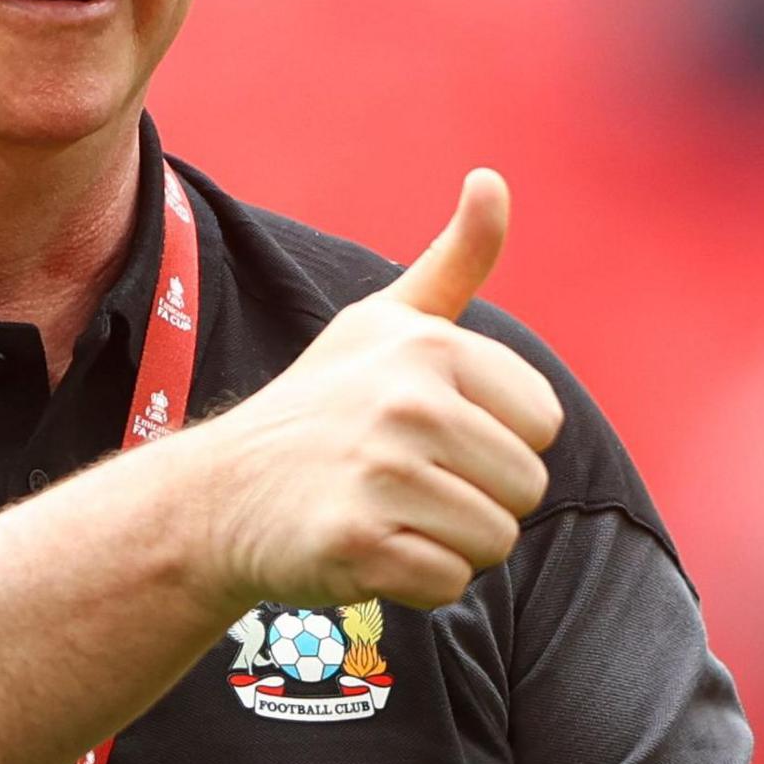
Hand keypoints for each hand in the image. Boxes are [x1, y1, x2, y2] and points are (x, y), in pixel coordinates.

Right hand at [172, 168, 563, 611]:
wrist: (219, 494)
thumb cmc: (320, 407)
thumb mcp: (384, 322)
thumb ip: (454, 259)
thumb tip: (493, 179)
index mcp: (427, 346)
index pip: (544, 423)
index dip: (495, 439)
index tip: (428, 433)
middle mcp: (406, 403)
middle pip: (526, 487)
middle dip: (476, 499)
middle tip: (403, 484)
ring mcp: (380, 475)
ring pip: (495, 541)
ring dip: (449, 544)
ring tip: (386, 514)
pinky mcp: (357, 543)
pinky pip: (448, 584)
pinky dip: (416, 584)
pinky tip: (367, 551)